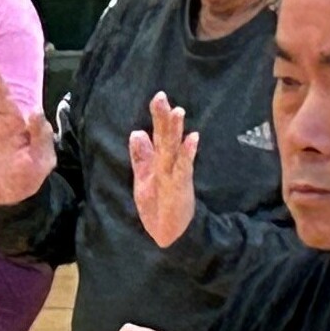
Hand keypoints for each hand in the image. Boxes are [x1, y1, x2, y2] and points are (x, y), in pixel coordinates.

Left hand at [126, 92, 200, 249]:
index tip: (158, 96)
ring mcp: (176, 175)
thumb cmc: (158, 206)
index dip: (158, 117)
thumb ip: (141, 156)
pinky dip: (187, 155)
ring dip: (176, 132)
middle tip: (161, 97)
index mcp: (159, 162)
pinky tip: (192, 140)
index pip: (159, 136)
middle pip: (166, 138)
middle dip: (164, 118)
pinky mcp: (180, 189)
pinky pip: (183, 170)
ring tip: (178, 112)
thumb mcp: (143, 179)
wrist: (167, 233)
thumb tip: (136, 132)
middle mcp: (169, 165)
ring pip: (174, 151)